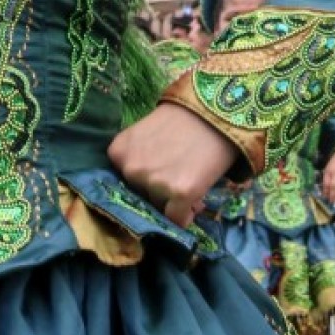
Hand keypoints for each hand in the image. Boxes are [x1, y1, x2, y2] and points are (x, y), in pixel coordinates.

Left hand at [109, 102, 239, 227]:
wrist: (216, 114)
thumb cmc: (182, 120)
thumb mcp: (146, 134)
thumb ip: (138, 159)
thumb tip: (147, 191)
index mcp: (118, 152)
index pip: (123, 182)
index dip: (142, 183)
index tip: (158, 178)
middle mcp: (131, 169)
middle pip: (140, 196)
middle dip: (158, 193)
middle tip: (178, 179)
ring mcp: (154, 183)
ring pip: (159, 208)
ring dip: (173, 203)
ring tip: (190, 184)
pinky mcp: (180, 194)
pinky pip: (177, 220)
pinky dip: (186, 216)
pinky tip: (195, 202)